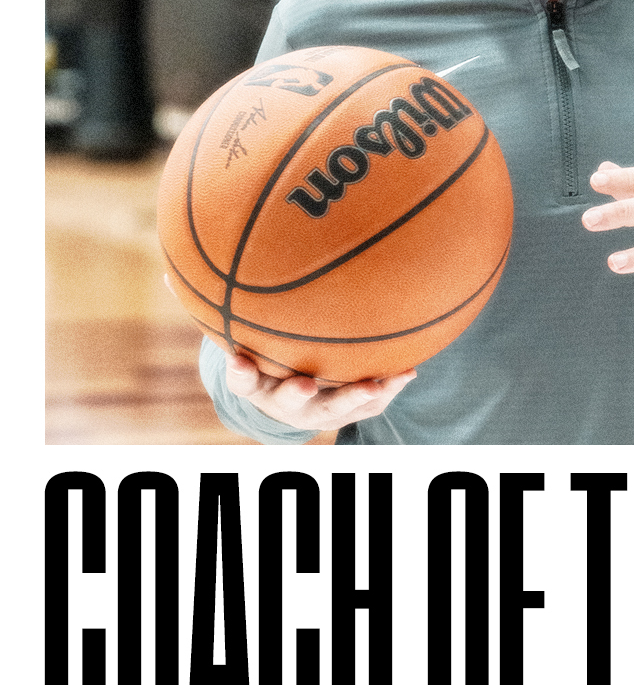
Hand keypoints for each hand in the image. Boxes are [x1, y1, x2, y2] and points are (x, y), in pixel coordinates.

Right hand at [163, 274, 416, 430]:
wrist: (299, 396)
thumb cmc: (264, 357)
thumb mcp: (238, 336)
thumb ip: (215, 306)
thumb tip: (172, 273)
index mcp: (256, 383)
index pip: (240, 380)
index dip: (237, 373)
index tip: (236, 359)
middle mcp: (286, 402)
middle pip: (290, 402)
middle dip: (298, 395)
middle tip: (306, 385)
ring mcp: (320, 410)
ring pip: (337, 409)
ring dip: (356, 397)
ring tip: (378, 382)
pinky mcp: (350, 410)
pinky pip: (371, 404)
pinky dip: (389, 388)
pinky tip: (410, 369)